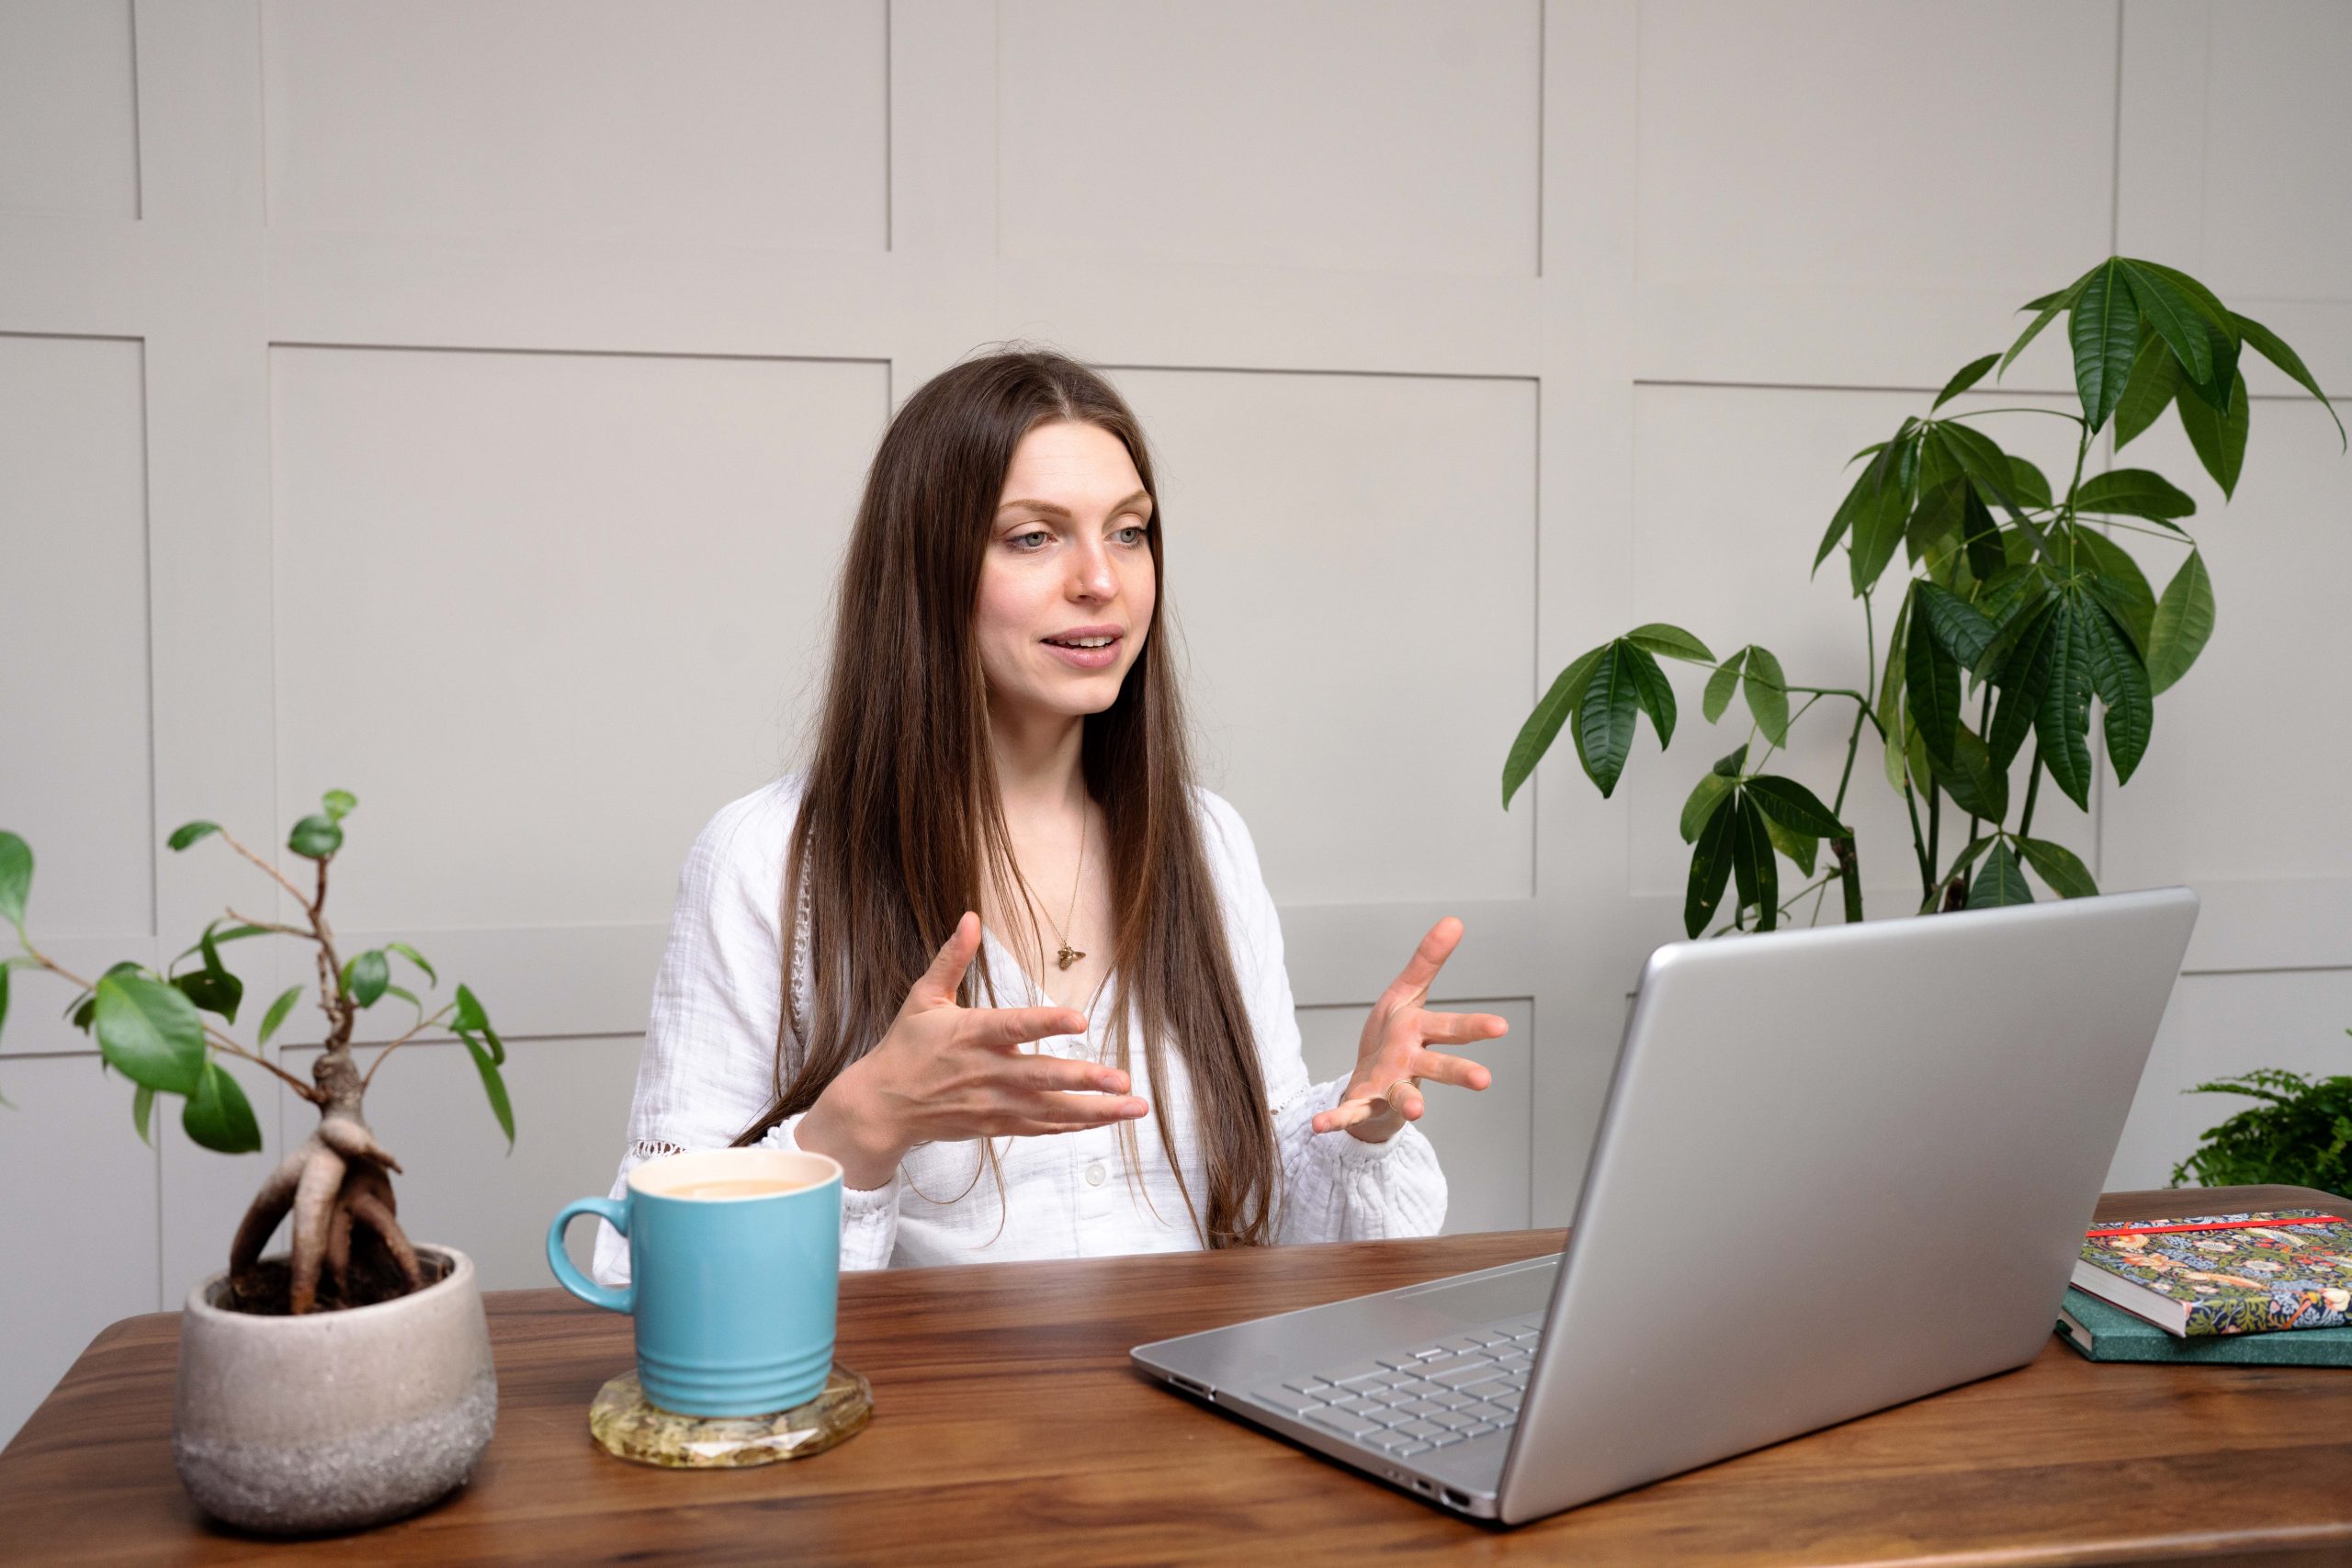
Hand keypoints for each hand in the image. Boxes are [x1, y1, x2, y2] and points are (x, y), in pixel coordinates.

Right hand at [796, 911, 1148, 1186]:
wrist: (882, 1106)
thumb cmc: (907, 1046)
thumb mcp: (924, 997)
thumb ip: (952, 958)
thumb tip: (971, 917)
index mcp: (970, 1033)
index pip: (1014, 1027)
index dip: (1047, 1023)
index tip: (1079, 1020)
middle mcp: (986, 1072)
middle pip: (1041, 1076)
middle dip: (1085, 1080)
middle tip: (1123, 1078)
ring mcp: (993, 1104)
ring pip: (1050, 1110)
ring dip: (1095, 1110)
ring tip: (1133, 1105)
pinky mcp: (997, 1126)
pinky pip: (1042, 1128)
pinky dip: (1074, 1125)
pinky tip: (1106, 1120)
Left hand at [1312, 916, 1501, 1142]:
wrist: (1368, 1084)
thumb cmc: (1392, 1038)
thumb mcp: (1406, 994)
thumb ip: (1428, 961)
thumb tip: (1455, 920)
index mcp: (1421, 1034)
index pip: (1452, 1027)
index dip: (1475, 1026)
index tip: (1501, 1027)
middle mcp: (1412, 1063)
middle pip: (1439, 1066)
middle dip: (1460, 1072)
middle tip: (1484, 1080)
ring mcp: (1390, 1087)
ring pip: (1405, 1095)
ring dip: (1412, 1103)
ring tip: (1418, 1112)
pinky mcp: (1364, 1104)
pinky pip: (1350, 1112)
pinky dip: (1336, 1119)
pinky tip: (1319, 1125)